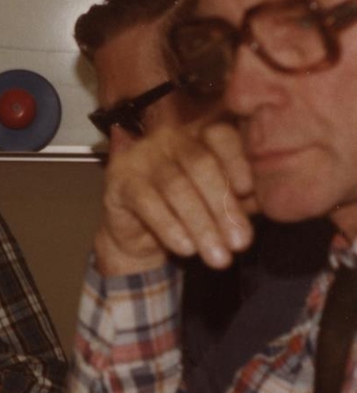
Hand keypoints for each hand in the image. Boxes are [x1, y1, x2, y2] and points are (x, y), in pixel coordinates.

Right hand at [95, 120, 257, 276]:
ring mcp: (141, 156)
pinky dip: (169, 227)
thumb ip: (243, 196)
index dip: (237, 161)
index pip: (221, 136)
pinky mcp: (118, 178)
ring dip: (200, 225)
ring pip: (175, 186)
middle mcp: (168, 138)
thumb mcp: (222, 203)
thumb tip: (274, 199)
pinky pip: (146, 202)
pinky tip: (186, 249)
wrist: (140, 235)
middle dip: (222, 206)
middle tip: (240, 243)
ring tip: (218, 257)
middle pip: (199, 163)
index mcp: (198, 135)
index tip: (251, 193)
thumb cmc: (188, 213)